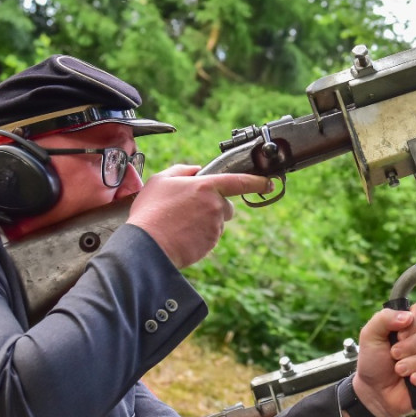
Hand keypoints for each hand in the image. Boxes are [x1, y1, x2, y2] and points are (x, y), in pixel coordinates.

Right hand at [126, 165, 271, 267]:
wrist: (147, 246)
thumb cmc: (151, 211)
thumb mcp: (161, 180)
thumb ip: (182, 170)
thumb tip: (196, 170)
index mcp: (206, 186)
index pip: (239, 181)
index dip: (257, 182)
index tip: (268, 183)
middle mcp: (215, 206)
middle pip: (227, 206)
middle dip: (215, 207)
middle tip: (189, 210)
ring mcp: (215, 226)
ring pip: (217, 222)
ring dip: (204, 222)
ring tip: (179, 223)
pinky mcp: (211, 244)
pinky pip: (210, 237)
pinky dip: (199, 236)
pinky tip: (182, 235)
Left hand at [349, 303, 415, 416]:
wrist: (373, 392)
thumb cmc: (374, 363)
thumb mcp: (370, 336)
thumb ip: (384, 318)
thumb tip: (408, 316)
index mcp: (414, 326)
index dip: (414, 322)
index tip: (399, 335)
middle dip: (411, 346)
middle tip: (394, 355)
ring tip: (400, 370)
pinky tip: (413, 381)